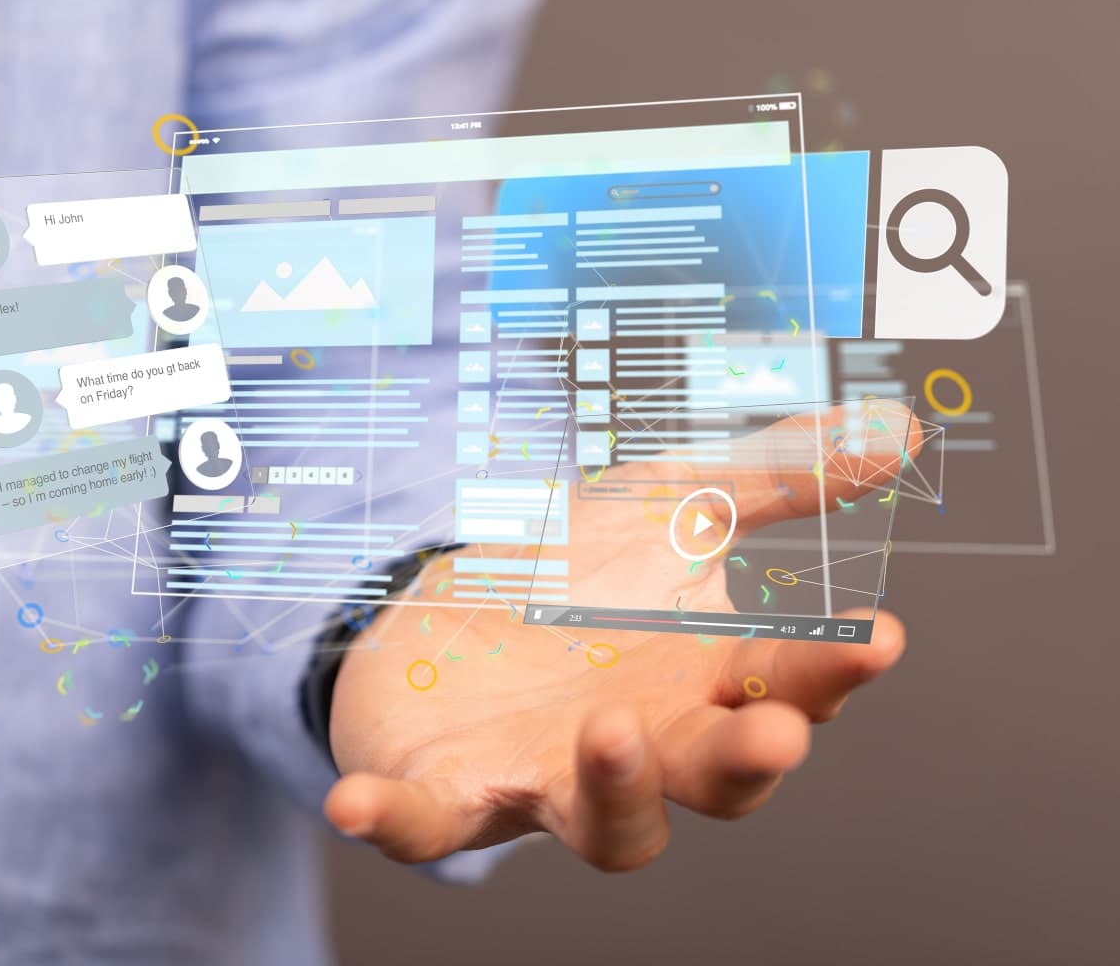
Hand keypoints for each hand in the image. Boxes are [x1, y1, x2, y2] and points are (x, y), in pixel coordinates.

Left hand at [325, 404, 916, 870]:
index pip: (784, 690)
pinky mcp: (451, 793)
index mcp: (701, 685)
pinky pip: (426, 827)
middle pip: (714, 780)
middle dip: (748, 760)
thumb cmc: (576, 579)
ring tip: (610, 729)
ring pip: (606, 826)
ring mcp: (547, 779)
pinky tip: (354, 805)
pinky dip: (397, 823)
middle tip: (777, 731)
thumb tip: (897, 424)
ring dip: (615, 788)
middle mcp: (643, 748)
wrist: (444, 619)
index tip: (878, 637)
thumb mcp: (669, 505)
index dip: (830, 673)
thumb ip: (775, 476)